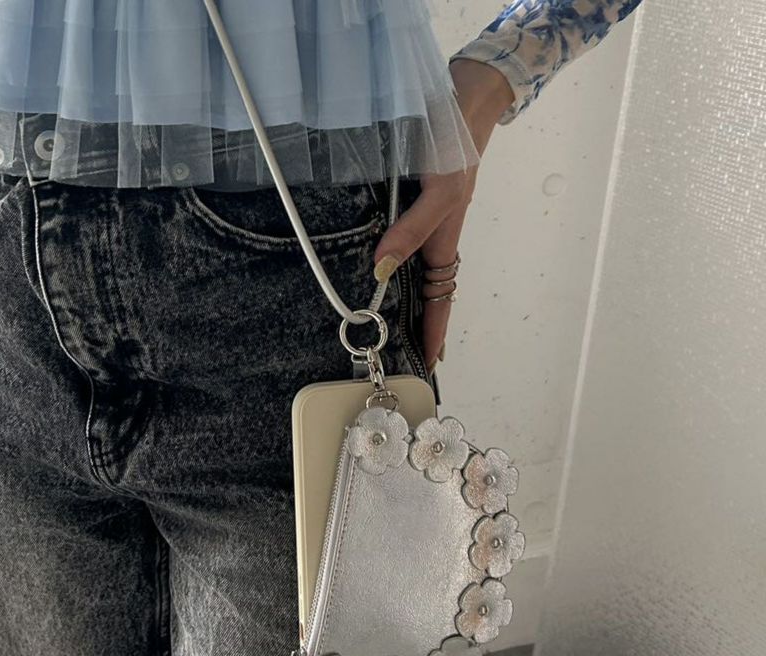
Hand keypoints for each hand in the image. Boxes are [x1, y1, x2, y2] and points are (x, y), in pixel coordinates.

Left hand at [373, 60, 514, 372]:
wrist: (463, 101)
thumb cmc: (455, 149)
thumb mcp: (438, 193)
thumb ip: (410, 230)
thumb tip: (382, 270)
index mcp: (446, 241)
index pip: (442, 300)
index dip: (436, 333)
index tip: (430, 364)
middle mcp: (436, 237)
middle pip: (430, 293)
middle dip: (422, 326)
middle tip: (407, 357)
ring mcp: (425, 222)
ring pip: (418, 272)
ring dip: (410, 301)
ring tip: (395, 328)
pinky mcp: (413, 204)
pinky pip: (405, 245)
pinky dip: (396, 266)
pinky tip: (381, 270)